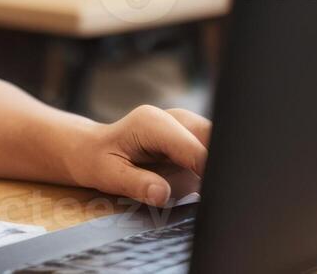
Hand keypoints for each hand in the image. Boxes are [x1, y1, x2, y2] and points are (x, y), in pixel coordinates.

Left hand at [62, 105, 210, 205]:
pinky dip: (218, 171)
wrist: (93, 150)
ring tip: (216, 195)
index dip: (210, 175)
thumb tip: (161, 193)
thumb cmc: (98, 160)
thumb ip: (136, 183)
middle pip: (217, 140)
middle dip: (222, 169)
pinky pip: (217, 153)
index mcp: (153, 123)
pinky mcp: (194, 141)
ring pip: (223, 145)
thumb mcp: (108, 175)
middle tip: (218, 198)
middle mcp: (175, 119)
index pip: (197, 150)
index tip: (214, 196)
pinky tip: (213, 190)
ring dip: (221, 169)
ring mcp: (188, 128)